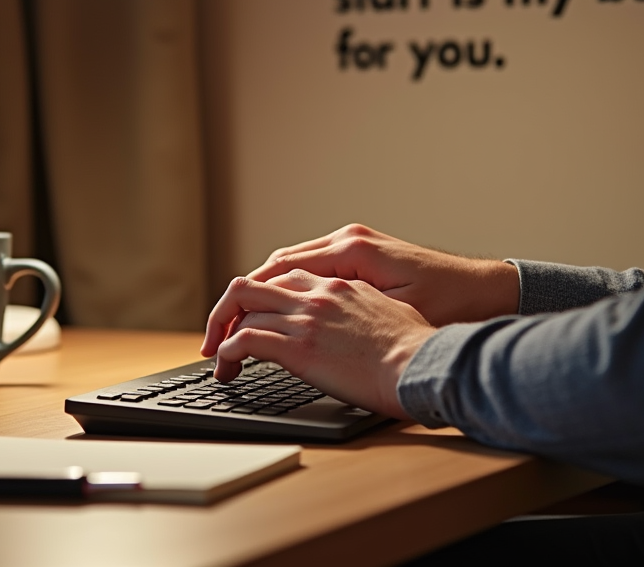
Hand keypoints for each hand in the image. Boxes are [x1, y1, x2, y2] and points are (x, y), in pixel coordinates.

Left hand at [199, 269, 435, 418]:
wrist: (423, 365)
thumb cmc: (418, 349)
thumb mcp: (394, 312)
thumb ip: (367, 309)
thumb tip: (361, 324)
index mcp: (340, 285)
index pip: (285, 276)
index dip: (263, 296)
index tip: (253, 316)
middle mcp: (319, 294)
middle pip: (254, 284)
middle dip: (229, 309)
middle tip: (222, 334)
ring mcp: (307, 318)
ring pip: (243, 309)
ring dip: (224, 335)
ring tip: (221, 360)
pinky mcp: (299, 347)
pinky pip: (246, 340)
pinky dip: (228, 353)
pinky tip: (227, 368)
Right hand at [247, 224, 519, 325]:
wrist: (488, 290)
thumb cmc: (449, 304)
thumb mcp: (393, 315)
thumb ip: (341, 315)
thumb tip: (292, 328)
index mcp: (351, 250)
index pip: (275, 271)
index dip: (241, 305)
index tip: (220, 334)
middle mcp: (347, 240)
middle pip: (274, 265)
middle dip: (241, 300)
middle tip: (216, 336)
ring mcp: (354, 244)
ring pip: (289, 266)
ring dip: (262, 294)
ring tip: (236, 328)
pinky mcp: (362, 256)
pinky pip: (309, 268)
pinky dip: (285, 289)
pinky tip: (275, 313)